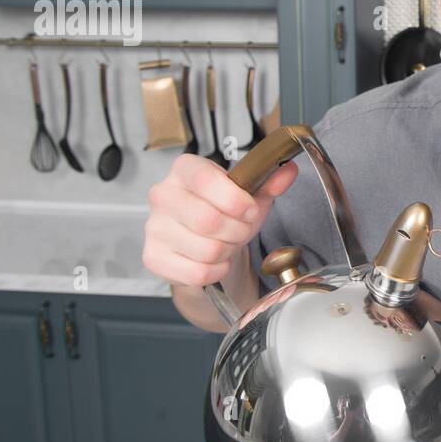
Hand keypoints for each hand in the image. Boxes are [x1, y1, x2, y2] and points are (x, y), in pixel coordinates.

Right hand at [142, 154, 297, 287]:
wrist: (205, 246)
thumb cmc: (225, 214)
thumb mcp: (250, 195)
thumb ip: (269, 182)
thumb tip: (287, 170)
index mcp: (184, 169)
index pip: (207, 180)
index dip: (237, 201)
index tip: (250, 210)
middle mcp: (162, 194)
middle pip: (208, 220)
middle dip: (237, 231)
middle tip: (240, 230)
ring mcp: (154, 227)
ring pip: (207, 249)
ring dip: (228, 251)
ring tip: (226, 243)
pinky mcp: (153, 257)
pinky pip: (198, 272)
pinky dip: (217, 270)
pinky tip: (215, 260)